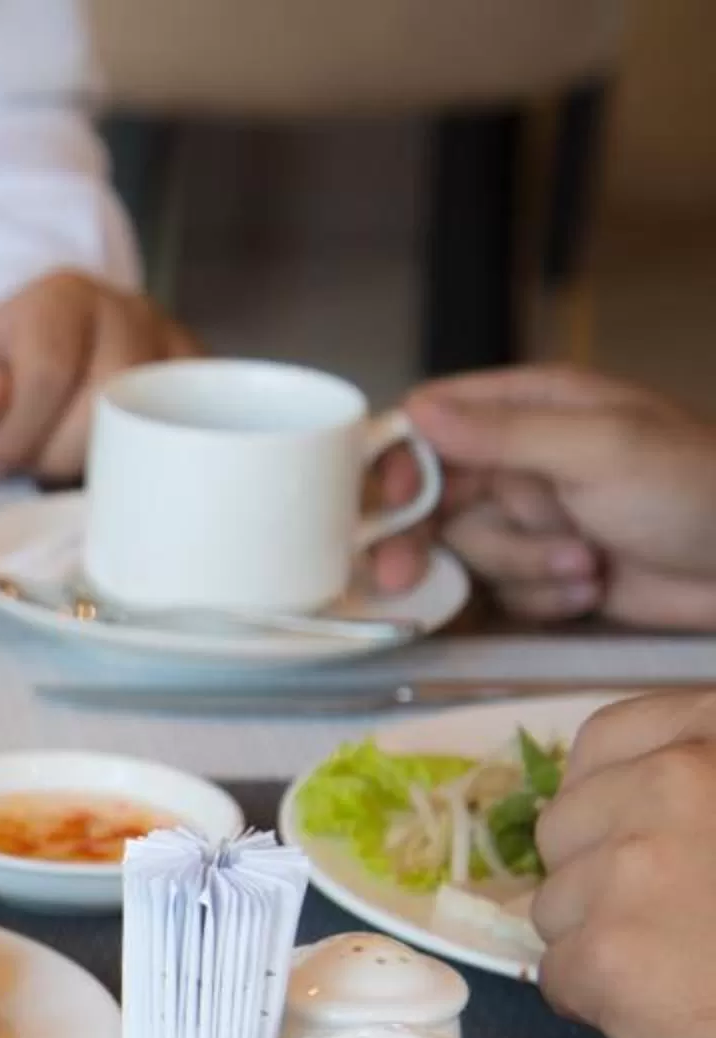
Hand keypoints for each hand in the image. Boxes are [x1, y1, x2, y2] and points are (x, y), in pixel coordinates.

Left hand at [0, 272, 199, 482]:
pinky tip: (104, 473)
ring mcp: (166, 346)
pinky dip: (146, 463)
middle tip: (24, 468)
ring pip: (151, 420)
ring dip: (98, 463)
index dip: (15, 432)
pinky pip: (186, 431)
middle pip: (107, 396)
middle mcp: (125, 312)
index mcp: (59, 300)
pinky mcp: (192, 384)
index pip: (50, 369)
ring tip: (57, 470)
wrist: (16, 369)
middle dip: (54, 452)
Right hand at [370, 368, 715, 625]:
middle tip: (404, 578)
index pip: (429, 422)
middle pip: (427, 498)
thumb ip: (503, 433)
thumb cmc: (691, 490)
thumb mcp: (599, 449)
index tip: (386, 504)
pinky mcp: (545, 571)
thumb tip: (413, 410)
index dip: (394, 463)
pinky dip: (540, 597)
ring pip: (466, 551)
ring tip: (585, 565)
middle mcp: (519, 458)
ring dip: (518, 567)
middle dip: (426, 540)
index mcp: (531, 406)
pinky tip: (590, 590)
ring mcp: (532, 517)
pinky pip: (502, 590)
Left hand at [532, 689, 715, 1037]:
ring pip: (556, 902)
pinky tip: (668, 1006)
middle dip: (596, 874)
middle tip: (669, 915)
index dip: (603, 792)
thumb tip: (638, 800)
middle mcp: (677, 781)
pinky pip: (558, 972)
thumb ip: (703, 793)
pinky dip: (600, 1000)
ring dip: (601, 939)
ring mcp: (636, 865)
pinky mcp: (608, 952)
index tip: (627, 831)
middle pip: (564, 824)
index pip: (608, 738)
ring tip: (682, 964)